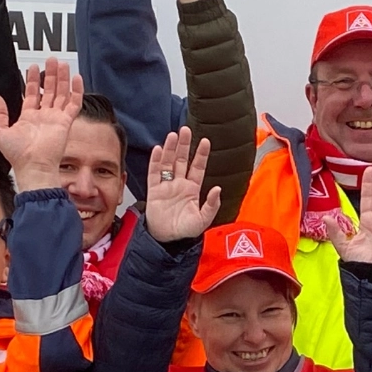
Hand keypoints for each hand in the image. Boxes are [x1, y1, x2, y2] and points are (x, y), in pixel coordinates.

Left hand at [0, 58, 82, 191]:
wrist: (33, 166)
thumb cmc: (18, 155)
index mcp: (29, 118)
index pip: (32, 94)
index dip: (33, 80)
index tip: (33, 67)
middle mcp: (44, 116)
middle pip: (49, 90)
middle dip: (50, 75)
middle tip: (51, 60)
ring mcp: (56, 118)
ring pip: (62, 94)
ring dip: (62, 78)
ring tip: (61, 64)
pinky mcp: (66, 122)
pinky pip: (74, 104)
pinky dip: (77, 91)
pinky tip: (76, 78)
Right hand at [144, 127, 220, 242]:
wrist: (167, 241)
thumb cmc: (185, 231)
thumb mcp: (203, 220)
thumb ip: (211, 205)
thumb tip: (217, 189)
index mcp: (192, 189)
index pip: (198, 167)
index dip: (201, 155)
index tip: (205, 141)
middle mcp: (179, 184)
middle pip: (182, 160)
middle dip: (184, 145)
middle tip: (186, 130)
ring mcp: (166, 186)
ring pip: (168, 163)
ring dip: (170, 149)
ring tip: (173, 135)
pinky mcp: (154, 191)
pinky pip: (154, 174)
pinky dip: (156, 161)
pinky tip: (159, 150)